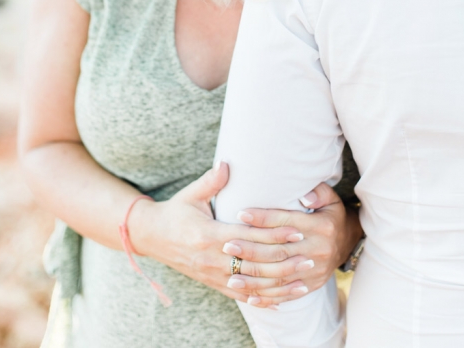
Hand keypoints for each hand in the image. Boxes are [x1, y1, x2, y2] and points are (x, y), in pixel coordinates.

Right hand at [128, 162, 308, 303]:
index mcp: (209, 234)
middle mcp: (213, 259)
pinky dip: (263, 300)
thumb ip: (212, 181)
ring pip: (253, 284)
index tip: (297, 229)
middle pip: (256, 263)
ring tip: (304, 279)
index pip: (249, 236)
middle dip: (285, 260)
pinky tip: (282, 301)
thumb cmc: (176, 211)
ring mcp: (213, 275)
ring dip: (280, 283)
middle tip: (310, 255)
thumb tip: (227, 162)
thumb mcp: (191, 194)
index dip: (274, 234)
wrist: (152, 237)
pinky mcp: (213, 284)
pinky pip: (242, 296)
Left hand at [221, 183, 362, 306]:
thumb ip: (318, 192)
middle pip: (279, 251)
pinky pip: (287, 294)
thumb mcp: (330, 197)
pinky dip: (267, 298)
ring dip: (254, 279)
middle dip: (251, 249)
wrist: (348, 242)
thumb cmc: (331, 214)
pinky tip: (249, 298)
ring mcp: (314, 271)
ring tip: (231, 276)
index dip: (263, 218)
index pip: (286, 222)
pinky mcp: (312, 285)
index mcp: (320, 226)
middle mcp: (317, 250)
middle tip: (227, 245)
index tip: (240, 214)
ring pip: (280, 277)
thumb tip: (305, 196)